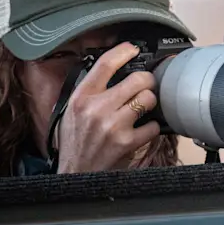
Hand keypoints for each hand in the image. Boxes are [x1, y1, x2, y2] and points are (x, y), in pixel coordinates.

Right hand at [55, 42, 160, 173]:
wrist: (74, 175)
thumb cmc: (74, 143)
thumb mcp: (70, 112)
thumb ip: (90, 92)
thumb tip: (112, 71)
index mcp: (82, 97)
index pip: (106, 64)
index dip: (123, 51)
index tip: (133, 49)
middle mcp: (97, 108)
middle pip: (137, 79)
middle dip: (146, 80)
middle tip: (145, 85)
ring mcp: (113, 125)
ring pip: (148, 98)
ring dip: (150, 102)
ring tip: (144, 108)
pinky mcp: (126, 142)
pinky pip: (153, 125)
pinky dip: (151, 127)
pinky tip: (142, 129)